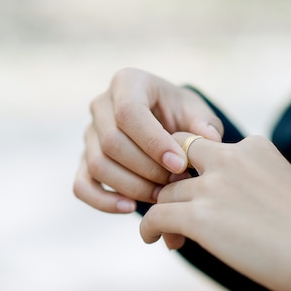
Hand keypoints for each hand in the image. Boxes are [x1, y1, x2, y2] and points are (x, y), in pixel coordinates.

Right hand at [73, 68, 223, 213]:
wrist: (165, 124)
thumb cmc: (181, 115)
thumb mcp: (196, 112)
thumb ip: (203, 125)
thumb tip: (207, 139)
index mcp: (128, 83)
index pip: (129, 112)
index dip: (153, 142)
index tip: (180, 164)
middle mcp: (101, 105)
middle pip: (111, 142)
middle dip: (146, 168)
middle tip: (176, 182)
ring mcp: (89, 134)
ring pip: (98, 165)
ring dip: (132, 186)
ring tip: (163, 195)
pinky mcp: (83, 161)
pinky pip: (82, 186)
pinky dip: (103, 201)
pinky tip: (130, 207)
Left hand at [140, 133, 290, 290]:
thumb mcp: (278, 183)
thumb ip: (247, 177)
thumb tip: (218, 197)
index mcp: (252, 146)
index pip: (205, 144)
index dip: (192, 164)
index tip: (191, 185)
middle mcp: (229, 158)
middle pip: (177, 160)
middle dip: (171, 180)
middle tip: (172, 203)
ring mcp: (213, 186)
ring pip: (166, 192)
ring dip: (162, 211)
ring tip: (166, 232)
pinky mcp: (199, 216)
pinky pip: (157, 216)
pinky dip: (150, 227)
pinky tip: (152, 238)